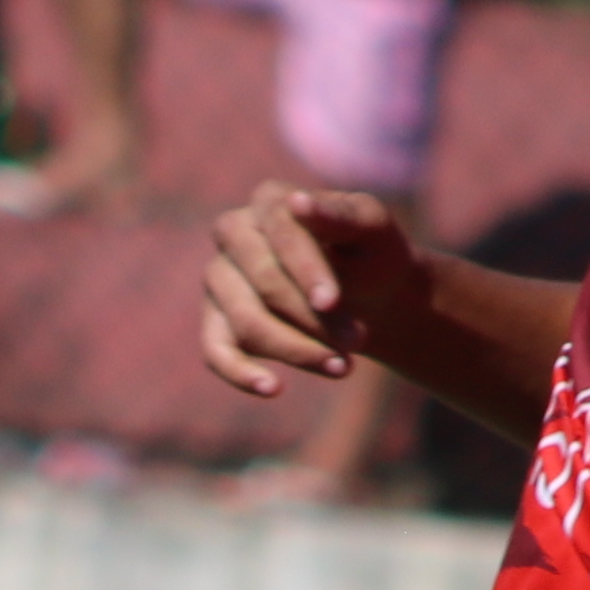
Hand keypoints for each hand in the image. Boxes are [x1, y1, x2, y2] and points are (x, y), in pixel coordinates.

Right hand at [201, 182, 416, 396]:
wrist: (374, 296)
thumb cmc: (373, 255)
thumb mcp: (373, 230)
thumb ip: (341, 214)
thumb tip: (296, 203)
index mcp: (269, 200)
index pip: (278, 232)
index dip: (305, 269)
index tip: (332, 301)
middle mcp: (233, 234)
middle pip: (262, 283)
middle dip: (312, 318)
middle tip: (357, 340)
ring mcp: (219, 279)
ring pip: (246, 323)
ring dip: (297, 350)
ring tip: (344, 367)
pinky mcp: (216, 323)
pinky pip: (216, 352)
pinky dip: (241, 374)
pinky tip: (274, 389)